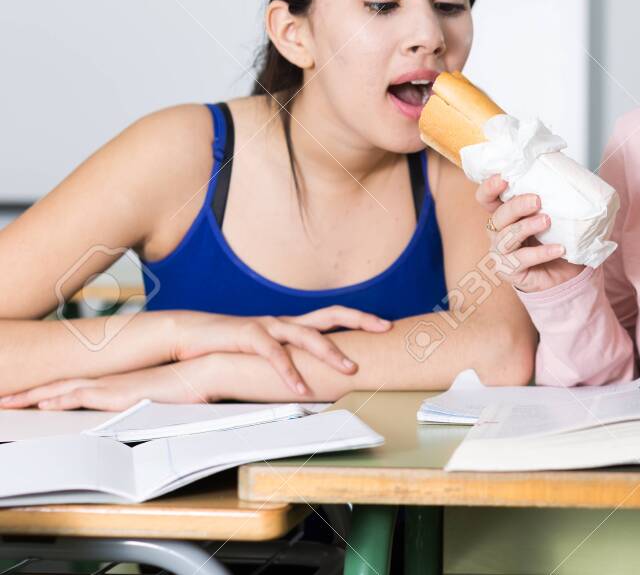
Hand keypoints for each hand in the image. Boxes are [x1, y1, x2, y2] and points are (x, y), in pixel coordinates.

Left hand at [1, 362, 209, 410]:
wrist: (204, 371)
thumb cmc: (190, 383)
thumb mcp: (162, 394)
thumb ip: (148, 401)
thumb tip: (145, 407)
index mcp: (117, 382)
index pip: (74, 385)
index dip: (49, 388)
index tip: (29, 394)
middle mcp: (109, 381)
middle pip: (59, 386)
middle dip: (29, 392)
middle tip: (6, 397)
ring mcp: (110, 385)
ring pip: (60, 390)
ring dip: (32, 396)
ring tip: (9, 401)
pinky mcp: (115, 393)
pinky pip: (76, 397)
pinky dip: (54, 400)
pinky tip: (38, 404)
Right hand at [170, 306, 390, 395]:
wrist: (190, 335)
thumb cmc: (232, 347)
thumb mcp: (266, 354)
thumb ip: (290, 361)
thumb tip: (318, 380)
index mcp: (293, 324)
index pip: (333, 315)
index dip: (360, 317)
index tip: (387, 325)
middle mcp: (285, 321)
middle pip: (330, 314)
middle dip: (360, 320)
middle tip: (384, 330)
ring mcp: (268, 325)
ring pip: (306, 334)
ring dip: (330, 353)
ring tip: (350, 369)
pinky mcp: (248, 336)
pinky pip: (273, 354)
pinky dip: (288, 372)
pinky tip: (300, 389)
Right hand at [475, 174, 583, 292]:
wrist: (564, 274)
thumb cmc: (556, 240)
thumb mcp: (554, 216)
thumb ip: (553, 199)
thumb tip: (574, 177)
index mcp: (505, 215)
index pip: (486, 198)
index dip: (489, 187)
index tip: (504, 177)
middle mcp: (498, 233)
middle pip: (498, 216)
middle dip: (516, 206)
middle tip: (537, 200)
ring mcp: (501, 253)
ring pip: (507, 237)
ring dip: (526, 226)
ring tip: (547, 221)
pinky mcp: (509, 270)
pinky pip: (522, 259)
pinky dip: (542, 252)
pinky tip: (559, 248)